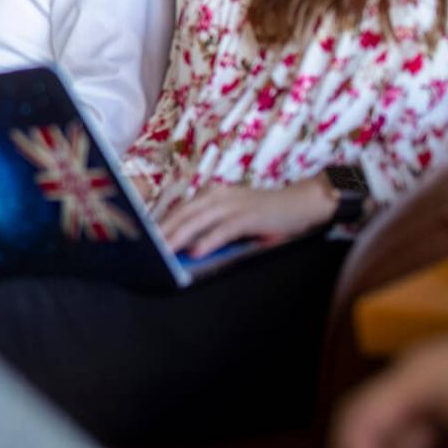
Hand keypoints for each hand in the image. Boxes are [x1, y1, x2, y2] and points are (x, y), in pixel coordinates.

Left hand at [158, 178, 334, 257]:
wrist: (303, 203)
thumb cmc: (266, 214)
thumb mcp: (234, 218)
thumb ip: (211, 227)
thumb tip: (186, 248)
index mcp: (212, 195)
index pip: (180, 210)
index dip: (161, 225)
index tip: (144, 240)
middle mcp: (218, 196)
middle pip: (183, 215)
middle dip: (162, 233)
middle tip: (145, 250)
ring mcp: (233, 205)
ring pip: (198, 221)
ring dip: (178, 238)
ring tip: (163, 252)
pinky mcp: (249, 216)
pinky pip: (224, 229)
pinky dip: (209, 240)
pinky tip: (196, 252)